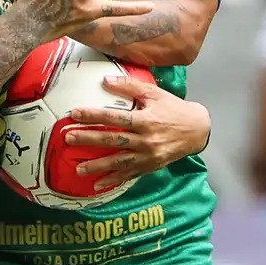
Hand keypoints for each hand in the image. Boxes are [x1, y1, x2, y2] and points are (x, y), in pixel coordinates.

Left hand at [63, 75, 210, 188]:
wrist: (197, 130)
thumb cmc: (173, 109)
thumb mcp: (154, 93)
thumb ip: (130, 86)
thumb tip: (105, 80)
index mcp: (146, 120)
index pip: (115, 117)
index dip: (94, 115)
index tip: (75, 113)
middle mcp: (146, 140)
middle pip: (113, 140)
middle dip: (89, 139)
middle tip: (68, 138)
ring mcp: (148, 156)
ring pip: (119, 161)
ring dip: (98, 166)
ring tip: (78, 169)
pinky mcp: (150, 166)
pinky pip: (129, 174)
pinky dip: (114, 180)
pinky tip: (98, 184)